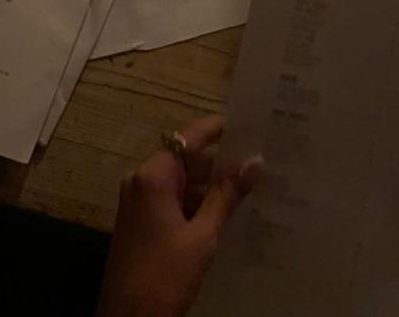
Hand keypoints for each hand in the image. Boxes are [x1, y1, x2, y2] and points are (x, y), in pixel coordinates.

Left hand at [96, 115, 263, 316]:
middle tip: (260, 165)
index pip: (189, 138)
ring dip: (210, 188)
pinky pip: (172, 201)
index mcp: (152, 176)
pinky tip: (226, 215)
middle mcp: (141, 180)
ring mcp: (138, 202)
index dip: (218, 129)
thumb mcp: (202, 236)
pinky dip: (196, 205)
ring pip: (181, 183)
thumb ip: (226, 195)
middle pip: (186, 160)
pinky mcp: (141, 222)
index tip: (249, 123)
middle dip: (220, 164)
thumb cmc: (165, 275)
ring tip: (252, 190)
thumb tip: (254, 161)